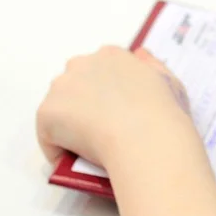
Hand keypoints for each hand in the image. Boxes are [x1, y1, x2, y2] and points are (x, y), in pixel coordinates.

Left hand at [37, 46, 191, 168]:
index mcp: (112, 55)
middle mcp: (82, 64)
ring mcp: (61, 87)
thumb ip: (151, 66)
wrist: (147, 138)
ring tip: (89, 147)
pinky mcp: (47, 113)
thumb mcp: (169, 81)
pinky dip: (59, 149)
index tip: (115, 111)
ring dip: (69, 125)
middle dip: (82, 104)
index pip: (98, 70)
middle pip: (74, 85)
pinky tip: (76, 160)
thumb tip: (139, 54)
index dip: (105, 92)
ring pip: (59, 109)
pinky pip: (48, 136)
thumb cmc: (163, 112)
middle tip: (101, 130)